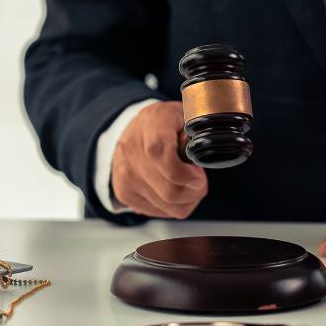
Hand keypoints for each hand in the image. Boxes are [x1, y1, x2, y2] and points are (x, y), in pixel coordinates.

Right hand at [111, 101, 206, 217]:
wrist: (133, 128)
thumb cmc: (165, 123)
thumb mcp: (185, 114)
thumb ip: (198, 132)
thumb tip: (201, 156)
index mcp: (152, 122)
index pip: (159, 153)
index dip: (184, 173)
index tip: (199, 176)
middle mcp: (132, 148)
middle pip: (168, 189)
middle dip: (194, 190)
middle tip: (200, 181)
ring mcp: (126, 173)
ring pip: (168, 205)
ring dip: (187, 200)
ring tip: (189, 184)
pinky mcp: (124, 192)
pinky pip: (158, 212)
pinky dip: (173, 205)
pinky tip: (174, 189)